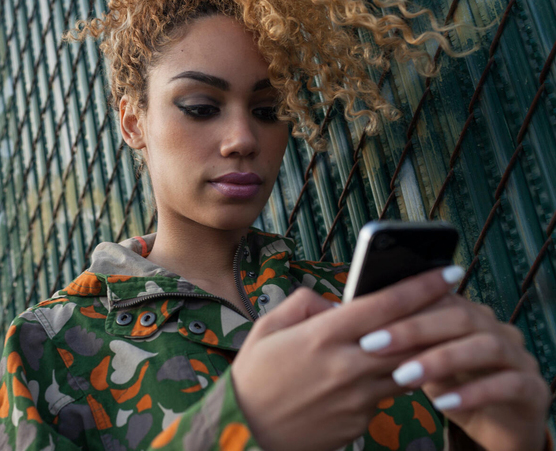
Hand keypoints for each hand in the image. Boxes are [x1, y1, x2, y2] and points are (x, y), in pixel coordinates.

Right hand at [230, 268, 459, 450]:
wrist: (245, 433)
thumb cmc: (254, 376)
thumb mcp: (268, 327)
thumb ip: (304, 304)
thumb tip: (336, 302)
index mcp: (324, 335)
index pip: (386, 305)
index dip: (423, 286)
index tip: (450, 272)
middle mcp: (348, 365)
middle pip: (411, 338)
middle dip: (439, 316)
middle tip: (459, 301)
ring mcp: (357, 398)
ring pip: (407, 369)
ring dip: (423, 350)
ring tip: (430, 335)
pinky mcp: (359, 422)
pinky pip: (384, 396)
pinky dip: (389, 380)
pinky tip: (381, 372)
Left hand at [358, 293, 550, 450]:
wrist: (499, 425)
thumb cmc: (453, 384)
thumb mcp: (423, 359)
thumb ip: (401, 340)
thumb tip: (352, 318)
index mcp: (467, 313)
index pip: (437, 297)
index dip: (401, 306)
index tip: (365, 320)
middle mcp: (495, 327)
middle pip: (458, 316)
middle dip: (412, 329)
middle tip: (372, 345)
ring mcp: (518, 355)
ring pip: (484, 346)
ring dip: (440, 360)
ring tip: (402, 376)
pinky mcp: (533, 388)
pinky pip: (507, 385)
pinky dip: (472, 393)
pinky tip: (443, 404)